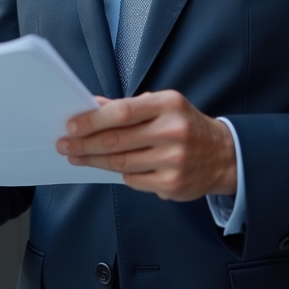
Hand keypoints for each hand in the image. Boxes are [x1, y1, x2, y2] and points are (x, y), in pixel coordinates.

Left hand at [57, 90, 236, 200]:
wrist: (224, 156)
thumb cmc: (185, 125)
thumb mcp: (162, 106)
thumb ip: (129, 107)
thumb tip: (92, 106)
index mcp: (168, 105)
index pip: (122, 112)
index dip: (92, 120)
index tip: (71, 125)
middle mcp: (173, 131)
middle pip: (117, 140)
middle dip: (84, 143)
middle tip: (64, 145)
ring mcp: (174, 160)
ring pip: (121, 162)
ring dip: (94, 160)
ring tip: (77, 156)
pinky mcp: (173, 184)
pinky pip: (134, 180)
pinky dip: (119, 173)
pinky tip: (110, 167)